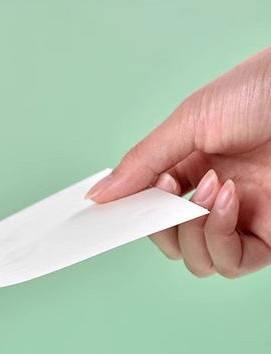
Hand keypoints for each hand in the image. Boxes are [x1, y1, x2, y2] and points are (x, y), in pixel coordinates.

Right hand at [87, 46, 270, 277]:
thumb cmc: (262, 90)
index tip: (109, 210)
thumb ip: (142, 163)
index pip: (152, 208)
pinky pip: (231, 263)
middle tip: (165, 189)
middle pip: (171, 241)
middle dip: (159, 223)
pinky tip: (226, 199)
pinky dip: (218, 237)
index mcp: (195, 167)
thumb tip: (98, 195)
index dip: (132, 212)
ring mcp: (244, 218)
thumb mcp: (188, 121)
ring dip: (192, 230)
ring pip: (198, 261)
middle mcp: (218, 197)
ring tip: (209, 186)